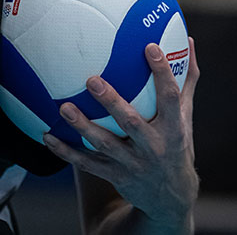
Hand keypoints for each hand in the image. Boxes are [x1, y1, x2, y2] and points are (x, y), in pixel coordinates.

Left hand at [44, 39, 199, 233]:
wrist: (171, 195)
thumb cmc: (177, 142)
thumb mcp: (185, 114)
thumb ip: (186, 79)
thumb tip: (189, 40)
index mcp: (174, 128)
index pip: (170, 97)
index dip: (162, 72)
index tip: (149, 47)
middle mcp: (154, 146)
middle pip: (131, 122)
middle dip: (112, 102)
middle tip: (92, 80)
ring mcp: (133, 163)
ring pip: (105, 144)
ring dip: (83, 127)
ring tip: (64, 108)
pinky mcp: (115, 175)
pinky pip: (87, 163)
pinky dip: (66, 151)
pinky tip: (48, 136)